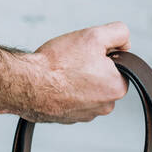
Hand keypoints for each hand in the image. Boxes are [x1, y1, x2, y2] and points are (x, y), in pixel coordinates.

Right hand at [1, 22, 129, 123]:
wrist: (26, 85)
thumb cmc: (59, 63)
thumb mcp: (94, 36)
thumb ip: (119, 33)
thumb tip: (125, 43)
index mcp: (117, 88)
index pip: (118, 64)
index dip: (102, 53)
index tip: (86, 52)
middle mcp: (104, 107)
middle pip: (102, 76)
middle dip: (90, 66)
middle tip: (71, 59)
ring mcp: (85, 115)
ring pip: (86, 87)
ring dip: (76, 78)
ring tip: (60, 71)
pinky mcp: (67, 118)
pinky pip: (71, 98)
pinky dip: (64, 89)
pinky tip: (52, 82)